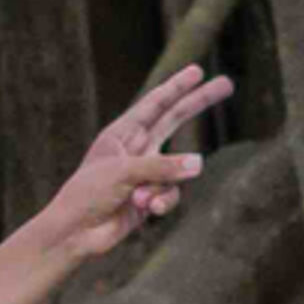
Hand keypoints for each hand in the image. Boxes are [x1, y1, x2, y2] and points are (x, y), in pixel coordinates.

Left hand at [30, 65, 228, 264]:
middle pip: (176, 119)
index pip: (155, 103)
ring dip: (162, 185)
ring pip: (176, 170)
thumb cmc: (88, 193)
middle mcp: (137, 149)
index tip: (198, 70)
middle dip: (200, 103)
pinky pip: (170, 194)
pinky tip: (146, 210)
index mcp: (122, 133)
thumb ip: (162, 166)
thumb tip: (199, 163)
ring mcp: (146, 173)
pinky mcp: (150, 197)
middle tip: (228, 84)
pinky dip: (162, 202)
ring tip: (141, 198)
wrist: (75, 232)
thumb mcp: (124, 172)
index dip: (177, 86)